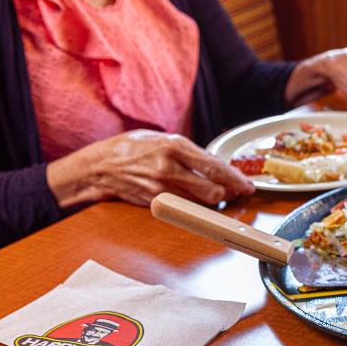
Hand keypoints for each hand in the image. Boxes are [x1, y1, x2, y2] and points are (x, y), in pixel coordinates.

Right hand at [46, 130, 253, 208]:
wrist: (98, 168)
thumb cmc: (130, 148)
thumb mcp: (161, 138)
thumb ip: (188, 151)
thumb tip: (215, 164)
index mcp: (173, 146)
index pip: (214, 167)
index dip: (235, 178)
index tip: (248, 184)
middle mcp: (169, 167)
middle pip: (213, 189)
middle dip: (231, 192)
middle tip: (240, 191)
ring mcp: (162, 188)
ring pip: (201, 202)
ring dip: (214, 200)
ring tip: (220, 194)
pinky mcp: (155, 203)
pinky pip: (185, 207)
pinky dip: (196, 205)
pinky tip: (198, 199)